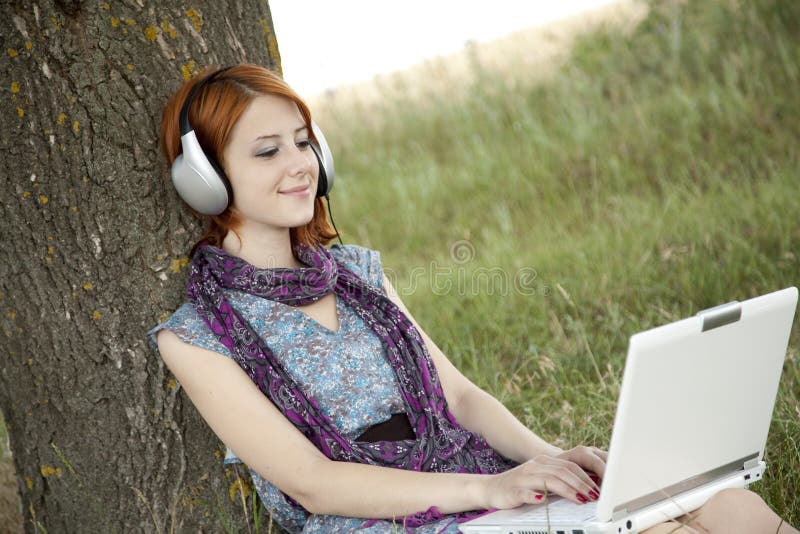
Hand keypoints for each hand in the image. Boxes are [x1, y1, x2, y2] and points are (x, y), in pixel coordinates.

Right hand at [481, 445, 606, 509]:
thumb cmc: (520, 486)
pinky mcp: (513, 490)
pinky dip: (536, 496)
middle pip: (563, 472)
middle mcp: (535, 466)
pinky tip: (543, 500)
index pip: (570, 465)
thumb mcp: (542, 480)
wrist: (490, 488)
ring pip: (549, 480)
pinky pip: (526, 492)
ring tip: (581, 500)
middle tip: (595, 496)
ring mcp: (523, 477)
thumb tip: (588, 487)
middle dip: (582, 484)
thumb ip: (560, 480)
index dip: (586, 476)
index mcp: (544, 462)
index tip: (600, 488)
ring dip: (568, 490)